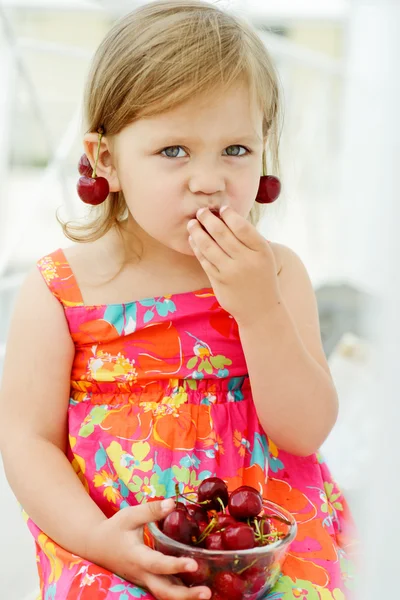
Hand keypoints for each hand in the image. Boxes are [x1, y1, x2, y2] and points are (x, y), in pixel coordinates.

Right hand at [86, 499, 210, 599]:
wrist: (97, 545)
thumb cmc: (115, 528)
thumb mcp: (130, 515)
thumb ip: (151, 510)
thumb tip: (173, 503)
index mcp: (136, 556)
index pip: (157, 564)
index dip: (175, 566)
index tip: (193, 564)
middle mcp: (141, 574)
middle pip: (163, 591)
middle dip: (185, 596)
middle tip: (207, 593)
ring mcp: (145, 581)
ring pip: (165, 595)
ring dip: (185, 597)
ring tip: (207, 594)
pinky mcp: (149, 581)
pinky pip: (165, 590)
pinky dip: (181, 593)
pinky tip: (197, 589)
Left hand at [187, 206, 281, 326]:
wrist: (261, 309)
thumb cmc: (261, 276)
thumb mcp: (264, 256)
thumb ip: (249, 239)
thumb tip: (226, 216)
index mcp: (261, 250)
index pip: (241, 226)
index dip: (229, 215)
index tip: (222, 209)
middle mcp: (246, 260)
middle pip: (222, 233)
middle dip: (208, 219)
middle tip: (201, 211)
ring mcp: (231, 272)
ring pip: (208, 246)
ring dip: (197, 232)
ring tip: (192, 223)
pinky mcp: (218, 281)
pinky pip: (204, 260)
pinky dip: (196, 248)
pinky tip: (193, 240)